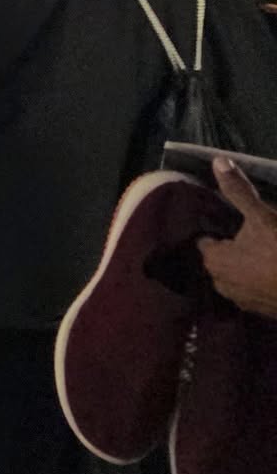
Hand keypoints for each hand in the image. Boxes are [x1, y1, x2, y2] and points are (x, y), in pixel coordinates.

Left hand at [199, 157, 276, 318]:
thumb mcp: (262, 217)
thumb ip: (238, 192)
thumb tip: (218, 161)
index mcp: (213, 260)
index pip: (204, 240)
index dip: (213, 227)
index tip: (224, 218)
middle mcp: (221, 283)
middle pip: (219, 259)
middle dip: (230, 247)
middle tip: (247, 233)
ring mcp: (243, 301)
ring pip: (237, 275)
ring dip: (247, 265)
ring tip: (262, 250)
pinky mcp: (263, 312)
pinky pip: (254, 290)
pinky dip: (260, 280)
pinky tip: (272, 269)